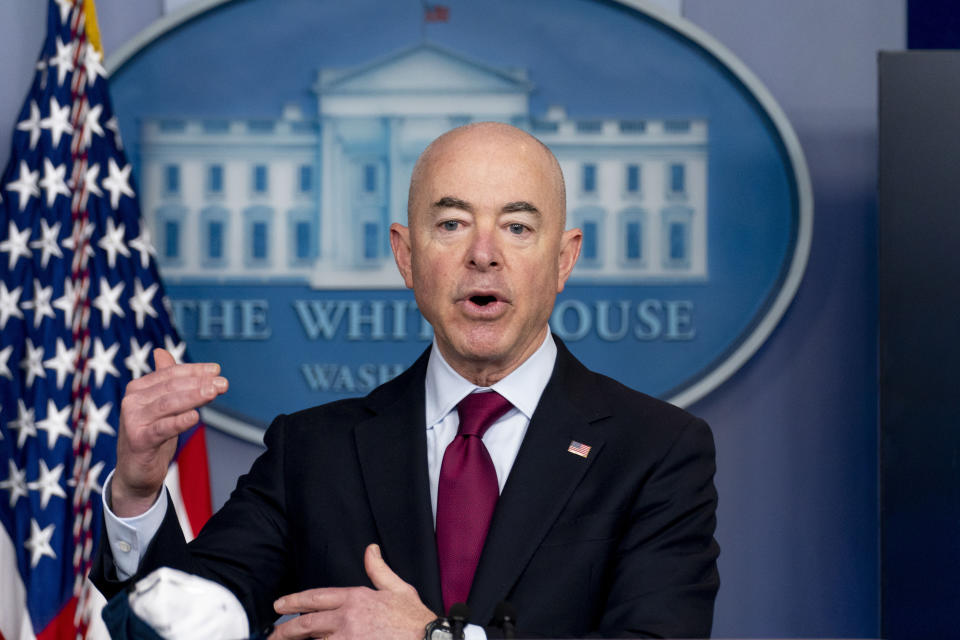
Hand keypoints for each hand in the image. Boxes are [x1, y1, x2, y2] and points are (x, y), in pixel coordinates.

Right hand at [112, 348, 227, 516]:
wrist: (135, 472)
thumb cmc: (151, 435)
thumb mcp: (159, 406)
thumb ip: (163, 380)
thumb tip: (161, 352)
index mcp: (138, 388)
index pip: (170, 373)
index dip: (195, 370)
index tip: (217, 371)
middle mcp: (133, 401)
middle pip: (171, 387)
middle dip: (199, 383)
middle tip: (222, 383)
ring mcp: (133, 420)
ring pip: (168, 404)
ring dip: (194, 397)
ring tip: (214, 392)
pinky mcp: (138, 440)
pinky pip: (162, 428)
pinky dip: (179, 421)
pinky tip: (195, 416)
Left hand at [270, 544, 435, 639]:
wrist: (427, 639)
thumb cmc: (414, 618)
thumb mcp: (398, 588)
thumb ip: (379, 569)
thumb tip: (370, 550)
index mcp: (355, 598)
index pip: (316, 597)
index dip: (294, 601)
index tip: (279, 606)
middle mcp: (346, 619)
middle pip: (306, 624)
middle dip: (285, 631)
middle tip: (273, 635)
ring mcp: (347, 639)